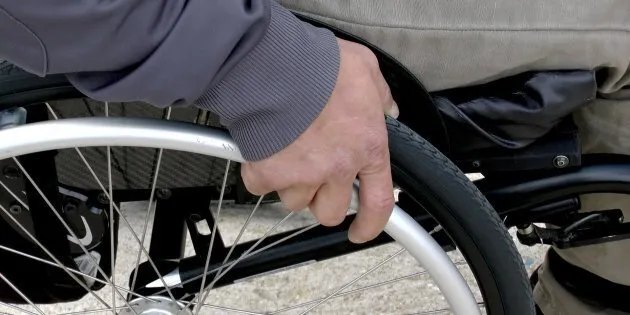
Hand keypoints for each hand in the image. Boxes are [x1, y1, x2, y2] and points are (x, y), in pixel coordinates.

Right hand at [241, 38, 396, 242]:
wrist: (275, 65)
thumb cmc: (320, 65)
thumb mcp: (365, 70)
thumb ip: (379, 95)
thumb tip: (386, 108)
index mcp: (366, 147)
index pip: (378, 202)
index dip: (370, 224)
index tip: (360, 231)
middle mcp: (337, 168)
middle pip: (330, 211)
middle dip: (321, 199)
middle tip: (313, 176)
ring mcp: (302, 175)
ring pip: (295, 201)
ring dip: (291, 184)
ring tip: (286, 152)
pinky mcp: (268, 173)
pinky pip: (262, 187)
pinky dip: (260, 172)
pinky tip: (263, 149)